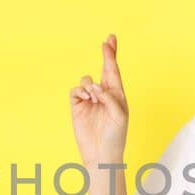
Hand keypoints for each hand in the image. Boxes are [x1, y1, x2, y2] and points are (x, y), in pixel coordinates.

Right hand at [69, 33, 128, 164]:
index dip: (111, 55)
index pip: (114, 71)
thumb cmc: (115, 137)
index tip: (110, 40)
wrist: (100, 155)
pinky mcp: (78, 107)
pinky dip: (80, 91)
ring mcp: (90, 100)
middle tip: (108, 40)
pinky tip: (86, 98)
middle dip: (106, 54)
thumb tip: (95, 85)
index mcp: (117, 95)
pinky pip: (76, 91)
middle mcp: (104, 95)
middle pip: (104, 69)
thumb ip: (110, 97)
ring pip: (86, 80)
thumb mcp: (119, 116)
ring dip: (90, 84)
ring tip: (94, 96)